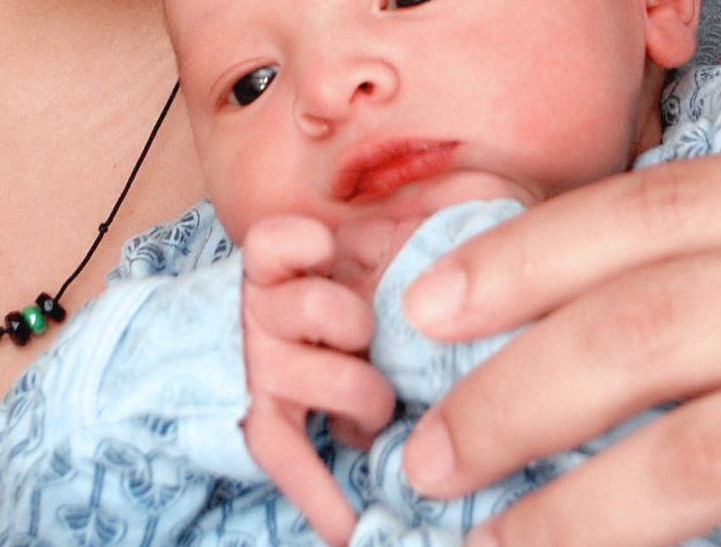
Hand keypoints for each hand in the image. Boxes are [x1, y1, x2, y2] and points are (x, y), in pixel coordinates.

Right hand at [242, 214, 396, 546]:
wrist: (238, 342)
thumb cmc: (325, 285)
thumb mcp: (352, 246)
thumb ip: (397, 227)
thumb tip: (482, 205)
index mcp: (282, 262)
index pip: (274, 242)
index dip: (301, 245)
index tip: (328, 247)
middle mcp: (264, 312)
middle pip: (320, 312)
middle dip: (362, 327)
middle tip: (376, 335)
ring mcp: (263, 369)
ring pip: (323, 382)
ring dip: (366, 397)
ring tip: (379, 405)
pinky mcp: (262, 421)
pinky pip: (287, 460)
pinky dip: (321, 496)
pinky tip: (349, 527)